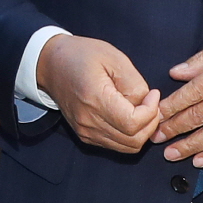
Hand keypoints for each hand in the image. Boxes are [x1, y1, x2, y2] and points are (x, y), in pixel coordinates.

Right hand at [37, 34, 160, 154]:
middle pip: (133, 141)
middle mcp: (88, 121)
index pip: (133, 123)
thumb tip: (146, 104)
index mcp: (95, 99)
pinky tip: (128, 115)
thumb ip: (135, 83)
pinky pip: (116, 145)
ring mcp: (85, 131)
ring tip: (141, 109)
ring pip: (127, 147)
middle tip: (150, 103)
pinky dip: (129, 135)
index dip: (151, 112)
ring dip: (141, 131)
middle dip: (150, 124)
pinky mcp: (85, 135)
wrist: (50, 64)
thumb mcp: (114, 58)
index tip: (152, 94)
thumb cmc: (81, 55)